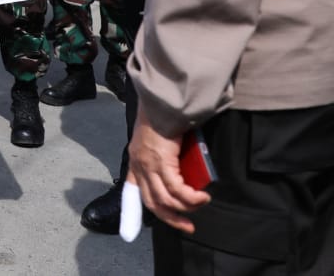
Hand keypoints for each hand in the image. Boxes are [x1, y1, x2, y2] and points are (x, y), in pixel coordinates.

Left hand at [128, 107, 210, 233]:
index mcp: (136, 160)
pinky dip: (190, 197)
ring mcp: (149, 165)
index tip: (131, 233)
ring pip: (165, 199)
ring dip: (185, 208)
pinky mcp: (162, 162)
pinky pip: (177, 189)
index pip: (133, 190)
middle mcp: (140, 165)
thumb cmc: (162, 115)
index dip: (132, 212)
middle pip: (152, 202)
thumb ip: (165, 155)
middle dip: (170, 218)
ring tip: (200, 205)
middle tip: (187, 226)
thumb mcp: (158, 139)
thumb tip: (185, 168)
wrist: (162, 101)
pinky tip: (201, 197)